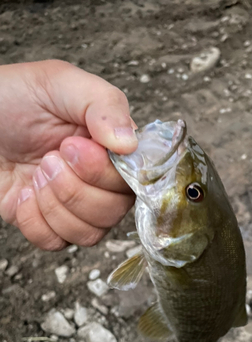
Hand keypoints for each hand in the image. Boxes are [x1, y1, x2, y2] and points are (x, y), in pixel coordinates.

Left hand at [0, 60, 137, 249]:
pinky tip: (24, 194)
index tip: (72, 148)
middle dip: (74, 188)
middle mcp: (100, 181)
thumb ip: (104, 104)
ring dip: (55, 205)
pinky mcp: (48, 223)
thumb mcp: (59, 83)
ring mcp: (75, 205)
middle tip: (48, 159)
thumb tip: (130, 144)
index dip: (104, 174)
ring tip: (35, 174)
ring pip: (90, 234)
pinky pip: (57, 243)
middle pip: (114, 212)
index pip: (134, 181)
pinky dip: (35, 222)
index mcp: (111, 149)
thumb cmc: (12, 98)